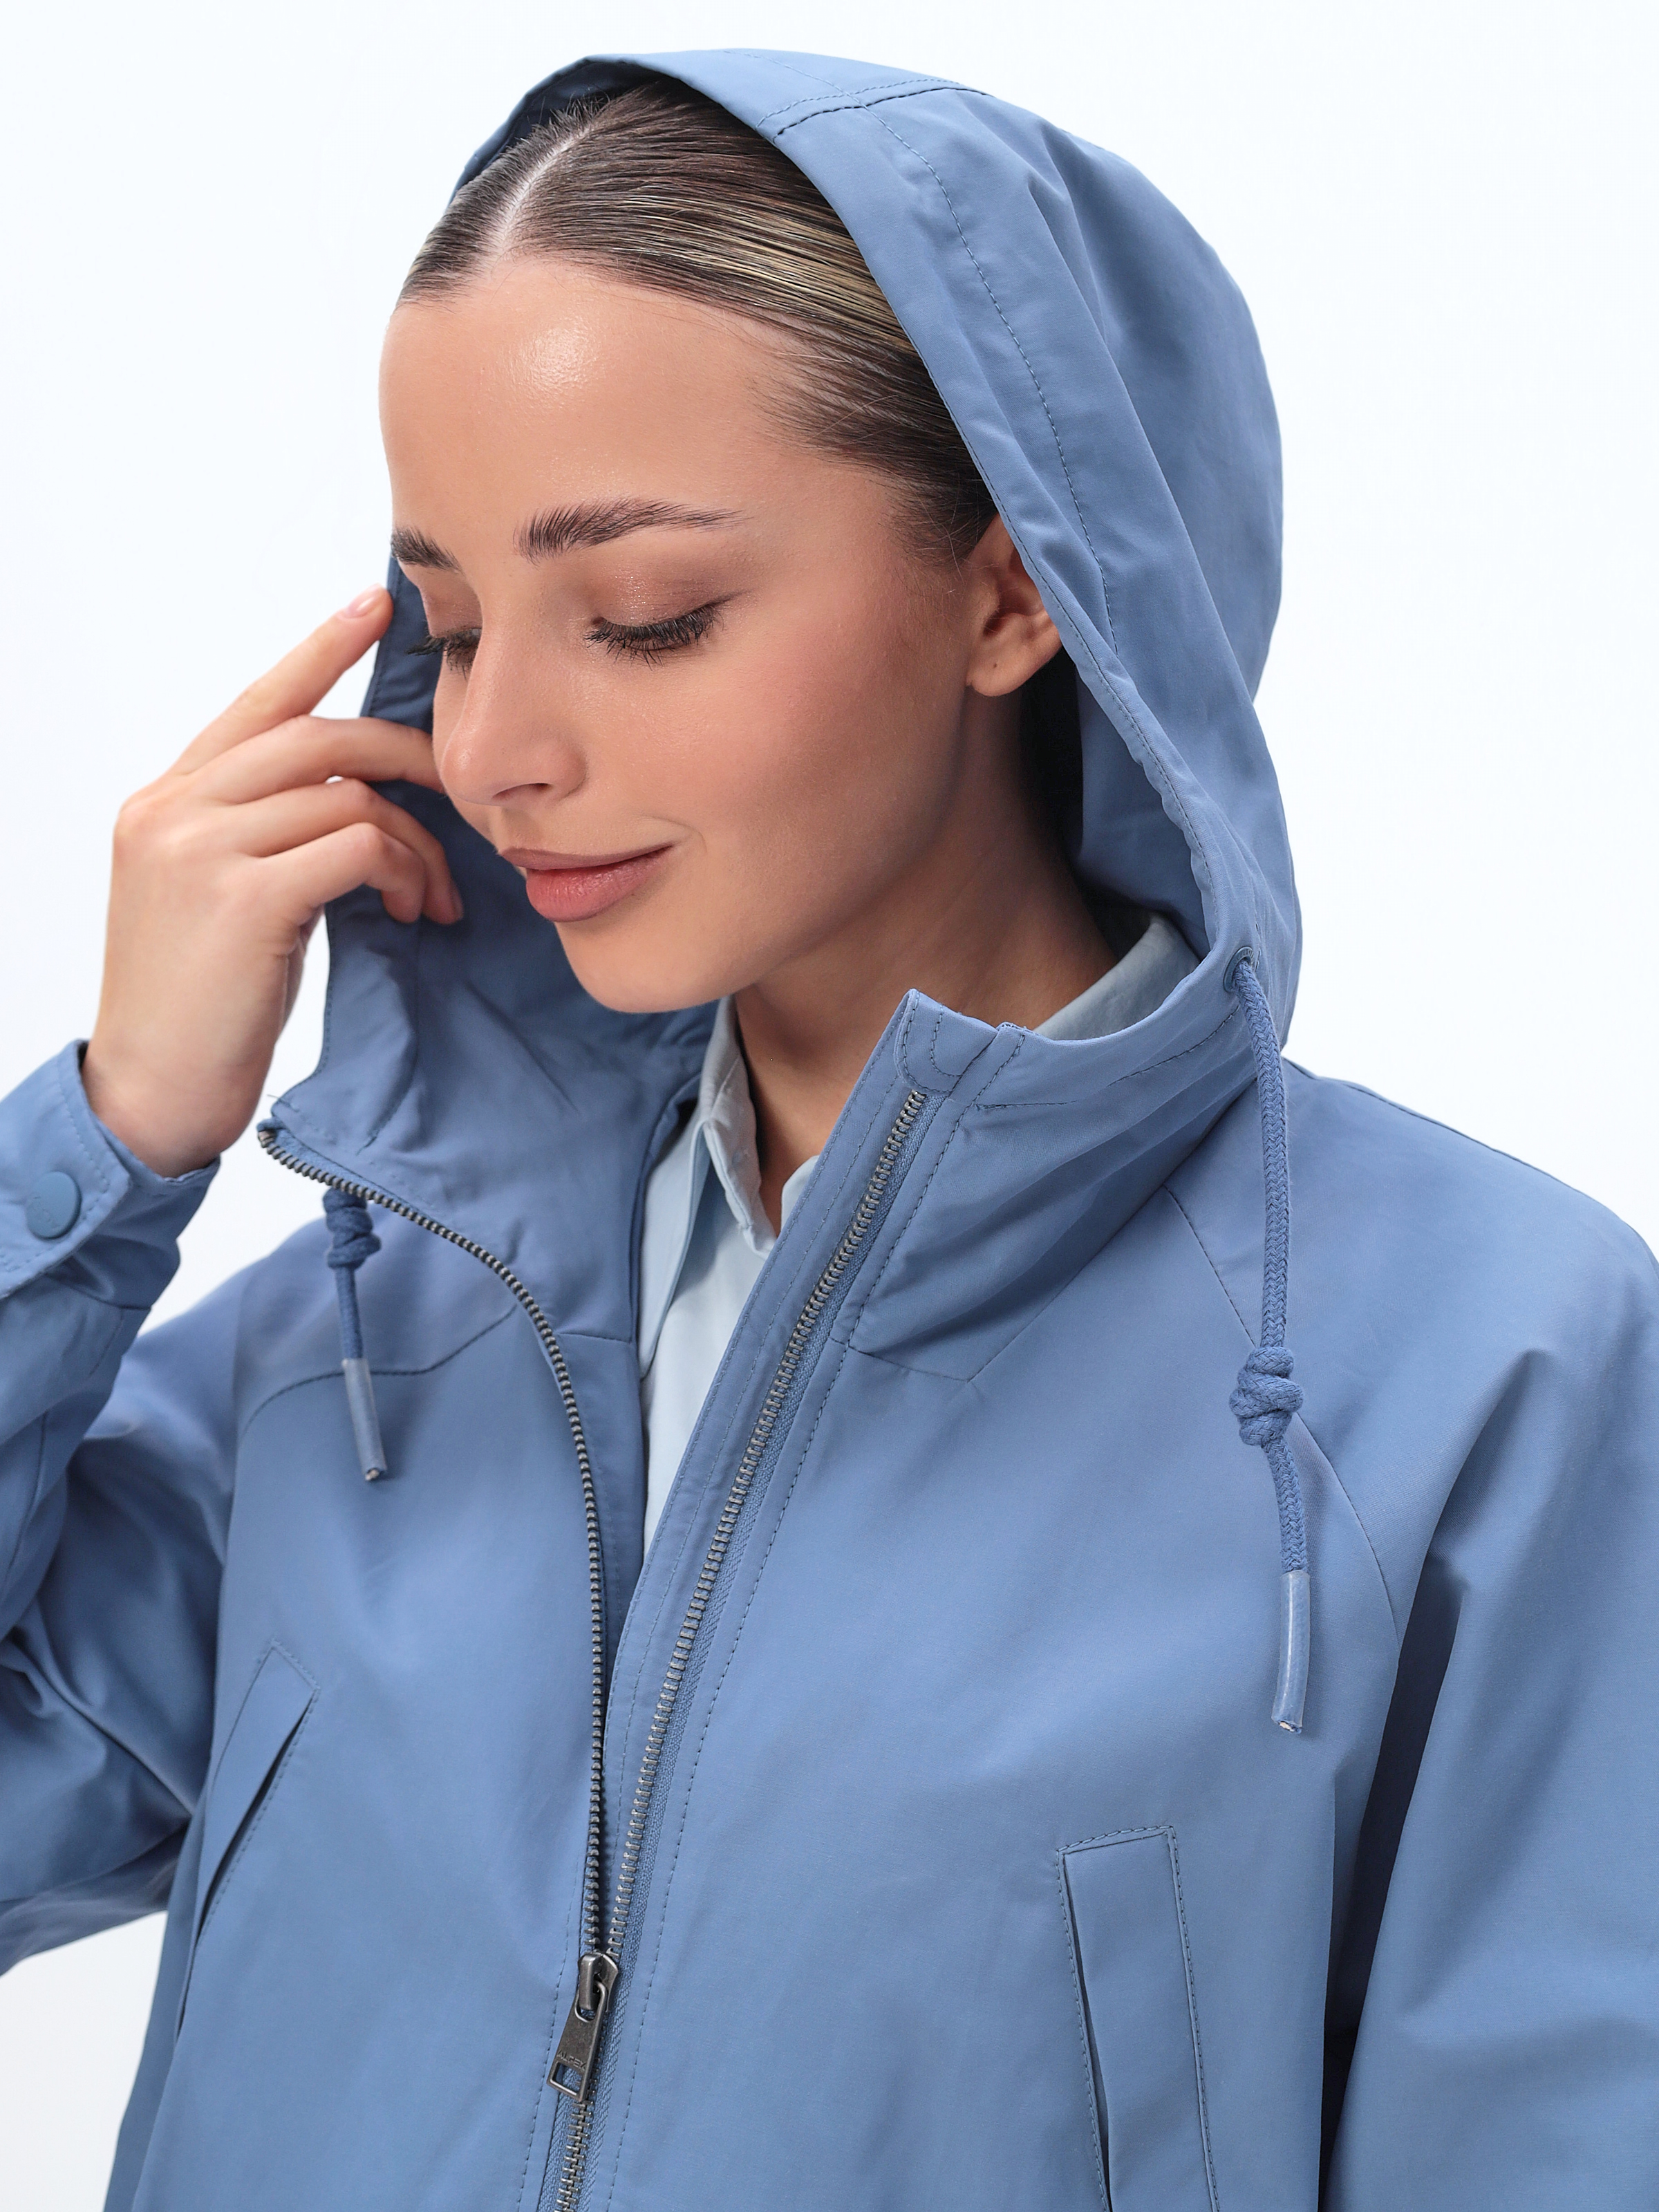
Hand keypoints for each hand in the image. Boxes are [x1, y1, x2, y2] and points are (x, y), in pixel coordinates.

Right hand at [82, 589, 461, 1176]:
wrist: (152, 1092)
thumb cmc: (200, 1007)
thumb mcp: (224, 899)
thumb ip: (265, 838)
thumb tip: (357, 807)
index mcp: (165, 802)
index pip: (254, 703)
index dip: (320, 649)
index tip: (374, 606)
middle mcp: (174, 810)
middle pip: (318, 739)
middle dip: (406, 759)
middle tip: (461, 797)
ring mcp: (202, 849)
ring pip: (348, 796)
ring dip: (415, 843)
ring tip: (433, 897)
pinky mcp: (243, 898)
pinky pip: (358, 847)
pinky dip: (404, 871)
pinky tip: (413, 912)